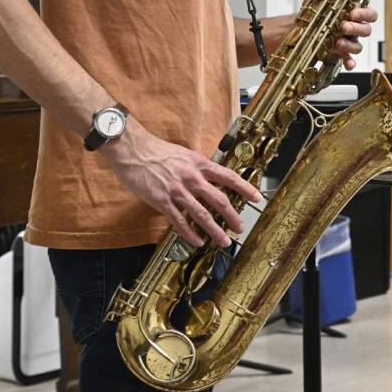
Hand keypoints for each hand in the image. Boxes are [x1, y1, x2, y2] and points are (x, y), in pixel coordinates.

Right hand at [100, 122, 262, 247]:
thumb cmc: (158, 151)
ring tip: (224, 240)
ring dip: (215, 230)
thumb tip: (212, 179)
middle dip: (233, 216)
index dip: (245, 188)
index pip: (229, 177)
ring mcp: (178, 190)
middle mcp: (192, 178)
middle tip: (240, 228)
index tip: (257, 198)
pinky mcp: (162, 201)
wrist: (134, 150)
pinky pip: (179, 221)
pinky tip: (197, 242)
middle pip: (219, 200)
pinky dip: (190, 233)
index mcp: (200, 164)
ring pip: (202, 214)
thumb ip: (199, 168)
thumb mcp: (185, 155)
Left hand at [315, 0, 376, 70]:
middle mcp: (353, 28)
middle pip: (366, 29)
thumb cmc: (313, 13)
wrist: (299, 30)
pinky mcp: (339, 54)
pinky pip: (349, 59)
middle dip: (357, 28)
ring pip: (358, 45)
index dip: (364, 13)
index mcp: (352, 13)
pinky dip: (350, 62)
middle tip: (344, 26)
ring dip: (350, 44)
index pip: (368, 13)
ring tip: (337, 42)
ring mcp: (347, 41)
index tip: (353, 11)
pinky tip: (348, 64)